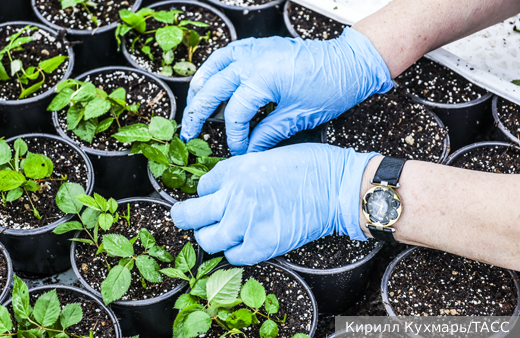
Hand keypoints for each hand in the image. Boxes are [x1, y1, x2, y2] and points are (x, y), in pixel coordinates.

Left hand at [171, 143, 377, 264]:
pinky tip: (244, 244)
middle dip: (185, 217)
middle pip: (190, 214)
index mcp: (234, 169)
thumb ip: (241, 172)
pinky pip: (233, 256)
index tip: (213, 198)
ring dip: (211, 237)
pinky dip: (236, 252)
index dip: (207, 194)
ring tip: (220, 234)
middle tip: (186, 218)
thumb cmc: (311, 167)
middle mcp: (233, 195)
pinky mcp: (262, 244)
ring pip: (207, 239)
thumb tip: (226, 189)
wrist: (339, 187)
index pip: (202, 186)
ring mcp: (245, 222)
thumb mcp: (267, 156)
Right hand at [180, 27, 392, 154]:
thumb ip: (267, 133)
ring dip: (200, 88)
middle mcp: (252, 60)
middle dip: (198, 114)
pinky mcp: (258, 46)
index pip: (234, 113)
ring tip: (192, 108)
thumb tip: (250, 150)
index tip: (238, 150)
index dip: (233, 136)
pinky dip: (214, 67)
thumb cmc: (331, 87)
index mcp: (263, 78)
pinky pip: (226, 54)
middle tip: (189, 133)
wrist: (350, 63)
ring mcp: (253, 50)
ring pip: (213, 67)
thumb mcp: (298, 117)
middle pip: (212, 89)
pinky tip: (209, 80)